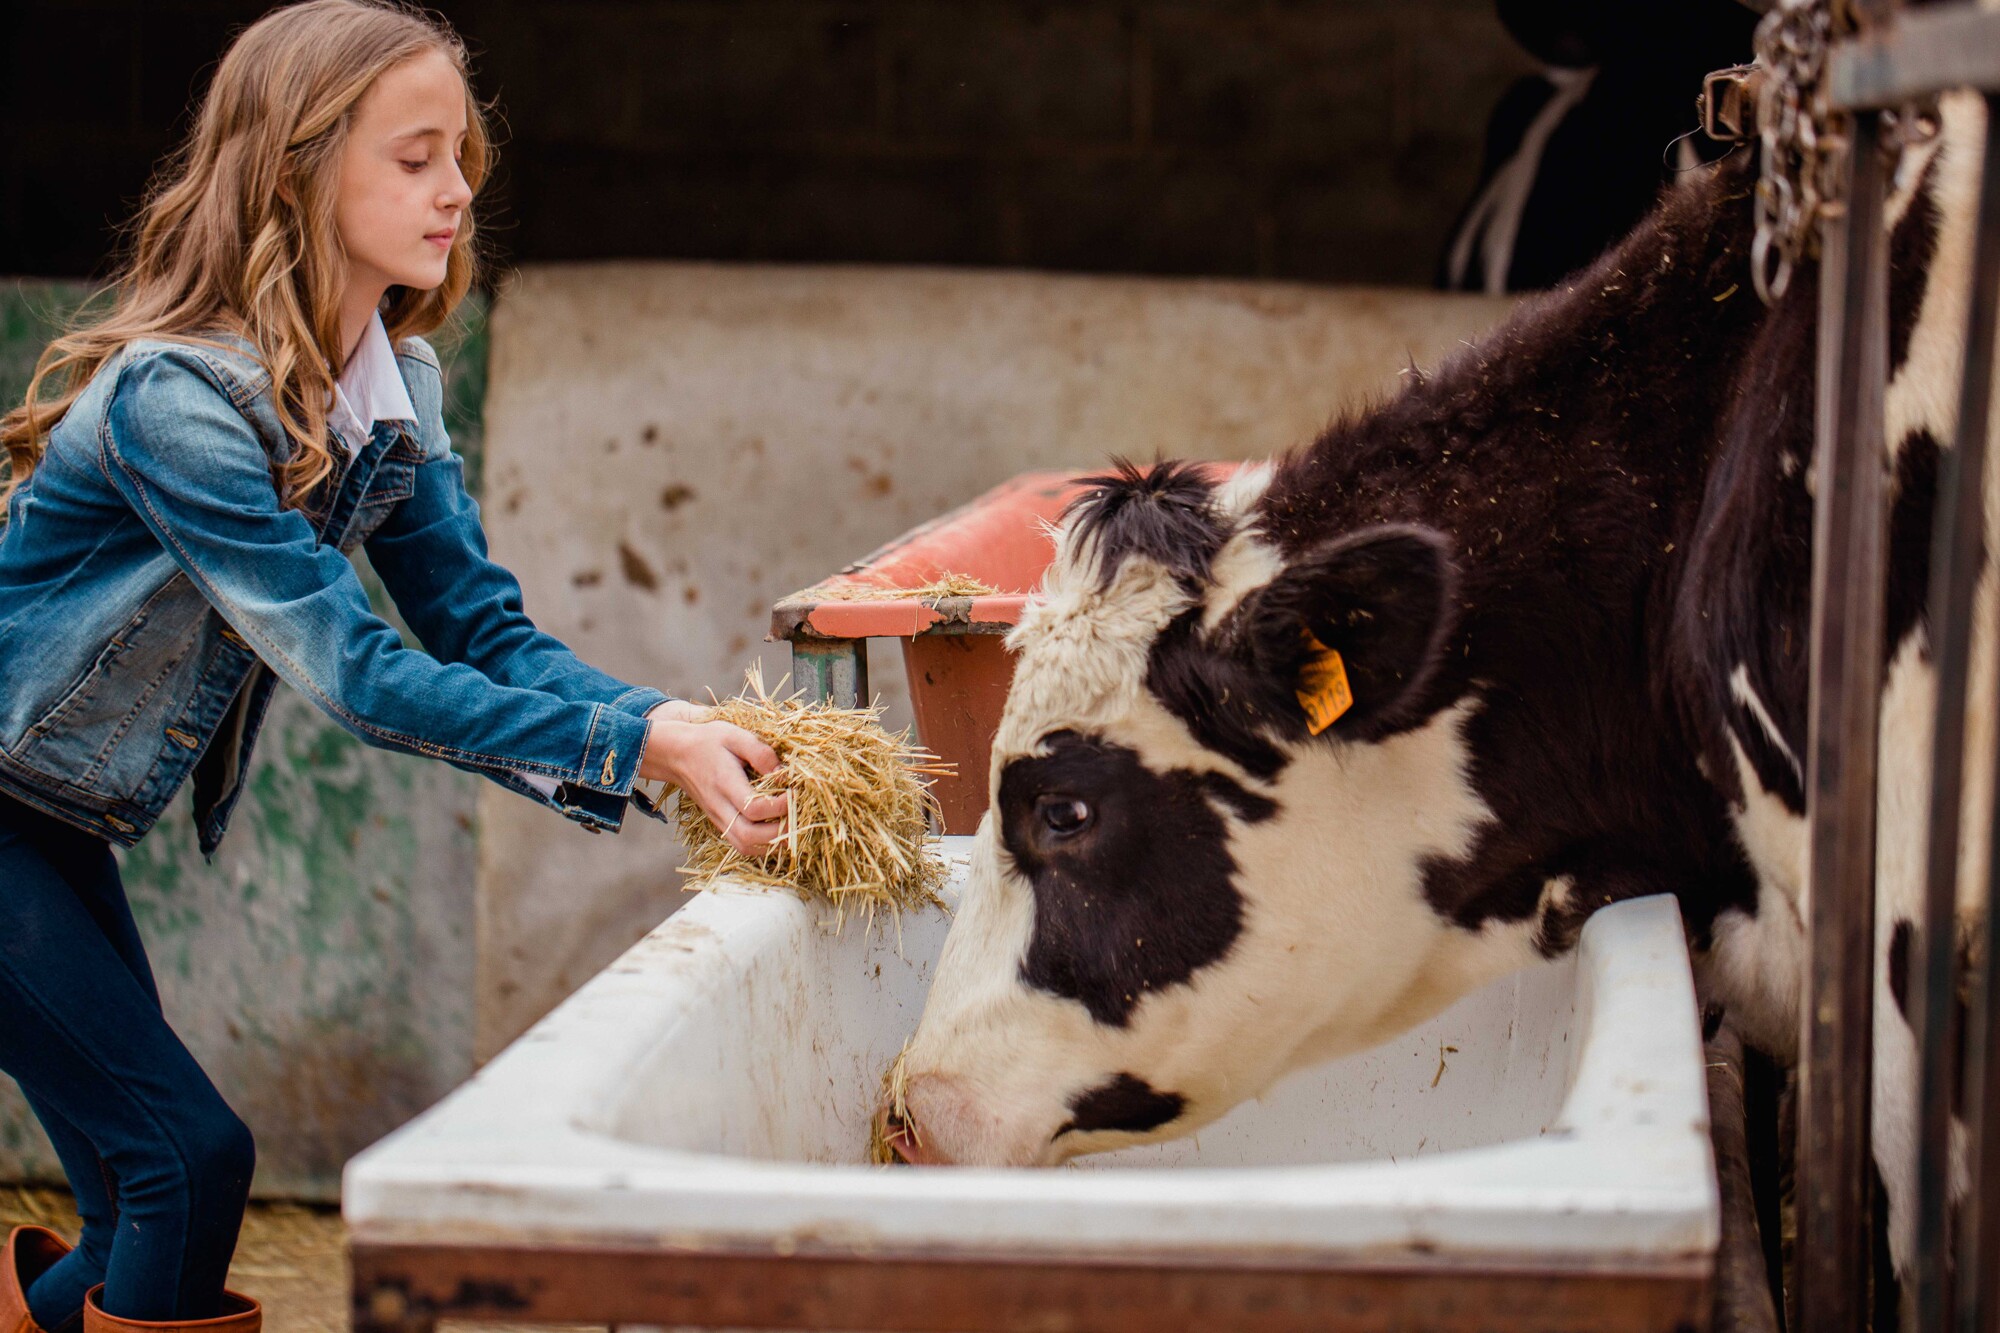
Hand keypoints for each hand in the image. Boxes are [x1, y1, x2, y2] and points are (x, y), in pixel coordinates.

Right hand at [641, 700, 788, 853]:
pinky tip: (776, 830)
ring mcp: (718, 818)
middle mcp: (719, 806)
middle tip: (797, 815)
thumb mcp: (735, 735)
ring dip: (772, 843)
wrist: (676, 754)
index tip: (794, 793)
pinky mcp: (719, 822)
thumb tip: (782, 772)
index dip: (780, 806)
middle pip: (749, 837)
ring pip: (745, 846)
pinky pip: (741, 844)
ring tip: (790, 826)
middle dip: (779, 832)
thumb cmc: (707, 741)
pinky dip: (762, 845)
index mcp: (724, 783)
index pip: (754, 809)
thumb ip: (760, 752)